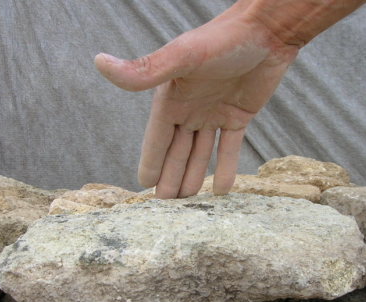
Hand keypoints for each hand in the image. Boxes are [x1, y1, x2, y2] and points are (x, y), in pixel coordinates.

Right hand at [95, 4, 298, 198]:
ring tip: (189, 202)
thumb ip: (145, 69)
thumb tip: (99, 62)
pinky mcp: (239, 115)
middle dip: (171, 177)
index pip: (157, 138)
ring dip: (194, 176)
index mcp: (172, 98)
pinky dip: (225, 167)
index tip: (143, 186)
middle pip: (178, 150)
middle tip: (166, 207)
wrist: (266, 30)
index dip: (151, 162)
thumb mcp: (182, 56)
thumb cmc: (222, 39)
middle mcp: (190, 108)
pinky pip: (229, 147)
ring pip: (201, 153)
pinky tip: (221, 190)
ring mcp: (214, 113)